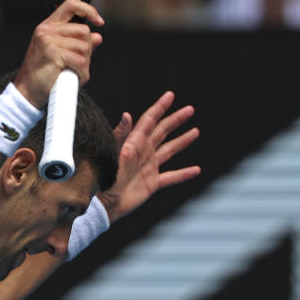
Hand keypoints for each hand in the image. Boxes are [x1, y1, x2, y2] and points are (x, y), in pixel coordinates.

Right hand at [13, 0, 103, 107]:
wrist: (28, 91)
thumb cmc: (42, 74)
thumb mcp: (61, 53)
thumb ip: (79, 42)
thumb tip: (97, 37)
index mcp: (48, 26)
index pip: (71, 5)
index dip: (88, 10)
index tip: (98, 20)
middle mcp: (47, 30)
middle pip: (84, 31)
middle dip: (87, 49)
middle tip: (76, 62)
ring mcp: (49, 41)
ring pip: (85, 47)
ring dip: (84, 63)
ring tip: (72, 70)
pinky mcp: (53, 53)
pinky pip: (80, 61)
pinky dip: (81, 73)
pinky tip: (73, 76)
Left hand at [97, 92, 200, 222]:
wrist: (103, 204)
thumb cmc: (105, 178)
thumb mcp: (113, 154)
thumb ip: (121, 135)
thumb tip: (127, 115)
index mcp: (134, 142)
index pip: (150, 120)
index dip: (160, 107)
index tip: (170, 95)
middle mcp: (144, 152)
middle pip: (163, 131)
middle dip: (176, 119)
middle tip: (189, 109)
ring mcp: (149, 167)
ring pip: (170, 150)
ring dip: (183, 141)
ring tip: (195, 131)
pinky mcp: (152, 183)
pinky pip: (172, 177)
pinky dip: (184, 174)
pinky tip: (196, 170)